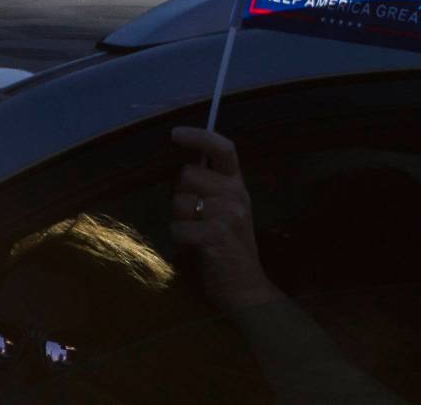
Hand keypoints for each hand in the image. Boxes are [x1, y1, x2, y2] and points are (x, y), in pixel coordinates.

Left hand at [170, 126, 282, 309]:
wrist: (246, 286)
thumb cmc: (227, 245)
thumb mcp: (224, 208)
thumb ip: (207, 185)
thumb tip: (179, 164)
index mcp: (237, 183)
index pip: (223, 148)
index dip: (199, 136)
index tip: (175, 133)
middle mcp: (236, 194)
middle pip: (188, 174)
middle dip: (179, 193)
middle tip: (191, 214)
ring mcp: (229, 215)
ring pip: (179, 201)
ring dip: (178, 218)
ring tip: (194, 232)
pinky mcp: (218, 236)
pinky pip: (178, 227)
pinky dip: (178, 237)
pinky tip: (193, 246)